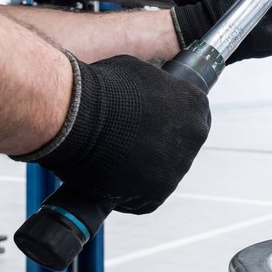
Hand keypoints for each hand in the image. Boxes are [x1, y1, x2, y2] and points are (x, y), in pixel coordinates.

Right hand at [14, 54, 210, 214]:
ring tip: (110, 161)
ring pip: (160, 174)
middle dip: (155, 148)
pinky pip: (143, 199)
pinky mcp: (156, 194)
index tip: (147, 127)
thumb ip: (154, 86)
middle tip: (126, 144)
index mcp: (195, 105)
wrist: (76, 116)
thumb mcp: (137, 72)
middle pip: (178, 148)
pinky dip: (126, 195)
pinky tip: (108, 181)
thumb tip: (147, 92)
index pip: (189, 119)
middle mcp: (194, 137)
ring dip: (141, 171)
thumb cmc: (101, 87)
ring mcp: (177, 167)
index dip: (166, 124)